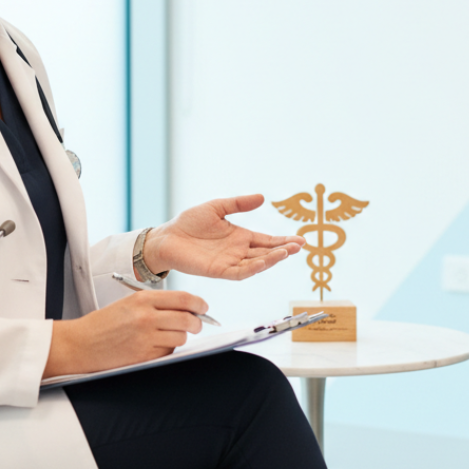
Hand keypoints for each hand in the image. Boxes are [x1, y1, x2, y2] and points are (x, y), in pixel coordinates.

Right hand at [44, 289, 207, 377]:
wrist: (80, 344)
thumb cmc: (104, 324)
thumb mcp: (129, 303)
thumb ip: (157, 304)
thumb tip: (187, 308)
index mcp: (143, 298)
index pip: (183, 298)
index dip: (199, 304)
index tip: (203, 308)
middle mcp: (146, 316)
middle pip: (188, 319)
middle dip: (197, 323)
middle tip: (197, 325)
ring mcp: (146, 337)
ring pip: (181, 337)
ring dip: (180, 338)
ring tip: (168, 336)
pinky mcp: (144, 355)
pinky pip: (168, 352)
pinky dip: (167, 350)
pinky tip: (154, 346)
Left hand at [142, 194, 304, 279]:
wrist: (167, 237)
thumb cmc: (189, 223)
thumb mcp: (217, 207)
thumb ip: (239, 204)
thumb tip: (262, 197)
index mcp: (240, 237)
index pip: (267, 240)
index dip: (283, 241)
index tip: (300, 240)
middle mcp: (238, 251)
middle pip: (266, 253)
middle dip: (284, 250)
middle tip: (299, 246)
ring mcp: (230, 262)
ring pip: (257, 264)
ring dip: (272, 259)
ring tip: (286, 252)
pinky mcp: (219, 271)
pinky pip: (240, 272)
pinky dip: (253, 268)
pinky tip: (264, 262)